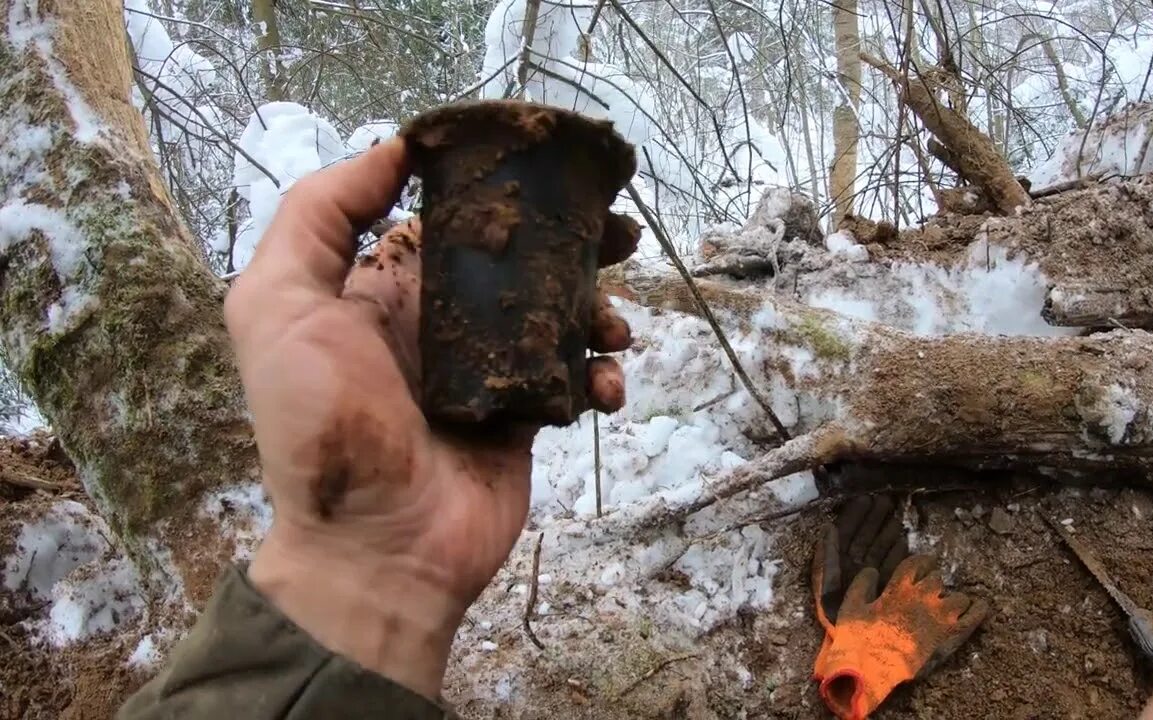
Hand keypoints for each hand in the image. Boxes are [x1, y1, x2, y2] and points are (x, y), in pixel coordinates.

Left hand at [224, 138, 636, 698]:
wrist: (375, 550)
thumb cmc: (323, 427)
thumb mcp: (278, 307)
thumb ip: (318, 215)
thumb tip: (390, 148)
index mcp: (383, 289)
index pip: (449, 218)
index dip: (499, 191)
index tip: (549, 171)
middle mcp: (440, 323)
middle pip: (518, 261)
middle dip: (571, 241)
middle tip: (616, 234)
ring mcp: (489, 372)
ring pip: (559, 315)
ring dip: (598, 307)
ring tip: (613, 322)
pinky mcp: (526, 417)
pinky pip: (576, 379)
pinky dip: (603, 375)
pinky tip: (605, 383)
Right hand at [812, 537, 986, 719]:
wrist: (870, 668)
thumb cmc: (857, 637)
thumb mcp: (850, 605)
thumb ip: (862, 584)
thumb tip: (873, 571)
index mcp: (899, 587)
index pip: (917, 563)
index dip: (921, 563)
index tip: (923, 566)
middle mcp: (922, 597)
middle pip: (937, 580)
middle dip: (933, 584)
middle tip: (927, 594)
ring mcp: (939, 616)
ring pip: (959, 598)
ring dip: (952, 600)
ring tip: (946, 608)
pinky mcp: (950, 636)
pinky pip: (974, 617)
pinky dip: (978, 610)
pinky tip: (978, 607)